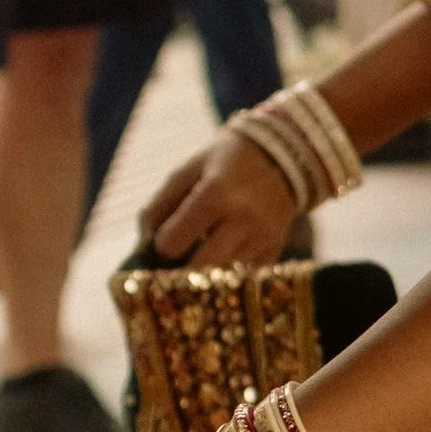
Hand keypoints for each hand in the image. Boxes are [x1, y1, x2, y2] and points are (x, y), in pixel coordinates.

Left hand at [142, 130, 300, 265]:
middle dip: (181, 269)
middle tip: (176, 261)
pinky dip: (228, 269)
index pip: (172, 243)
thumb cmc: (227, 160)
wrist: (287, 154)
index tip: (163, 240)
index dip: (161, 245)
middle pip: (198, 269)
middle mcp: (242, 219)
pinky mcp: (274, 249)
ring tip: (199, 256)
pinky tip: (224, 253)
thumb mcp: (190, 170)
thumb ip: (161, 203)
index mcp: (215, 194)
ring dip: (204, 272)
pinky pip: (242, 275)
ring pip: (221, 277)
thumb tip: (143, 241)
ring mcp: (262, 237)